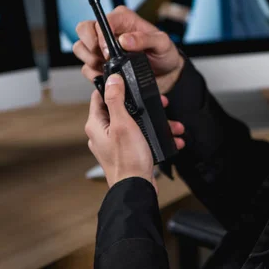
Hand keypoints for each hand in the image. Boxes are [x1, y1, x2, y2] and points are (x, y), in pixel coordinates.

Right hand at [73, 6, 184, 93]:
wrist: (166, 74)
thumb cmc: (164, 54)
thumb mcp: (162, 44)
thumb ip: (145, 39)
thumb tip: (124, 40)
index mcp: (123, 19)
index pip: (101, 21)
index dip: (100, 36)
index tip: (108, 52)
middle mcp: (110, 30)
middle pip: (83, 29)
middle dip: (90, 46)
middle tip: (104, 58)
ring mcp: (102, 48)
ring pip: (80, 48)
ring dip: (90, 60)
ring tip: (108, 67)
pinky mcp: (100, 64)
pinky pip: (86, 68)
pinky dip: (94, 74)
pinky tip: (108, 77)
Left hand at [85, 74, 185, 188]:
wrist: (136, 188)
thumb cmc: (128, 160)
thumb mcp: (123, 124)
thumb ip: (116, 100)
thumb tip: (112, 80)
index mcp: (96, 125)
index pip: (99, 97)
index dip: (113, 87)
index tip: (126, 82)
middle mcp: (103, 134)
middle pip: (122, 110)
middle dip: (142, 107)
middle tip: (157, 104)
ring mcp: (115, 144)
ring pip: (135, 125)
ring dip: (154, 123)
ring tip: (172, 125)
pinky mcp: (126, 152)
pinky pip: (141, 138)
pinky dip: (155, 137)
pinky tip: (171, 139)